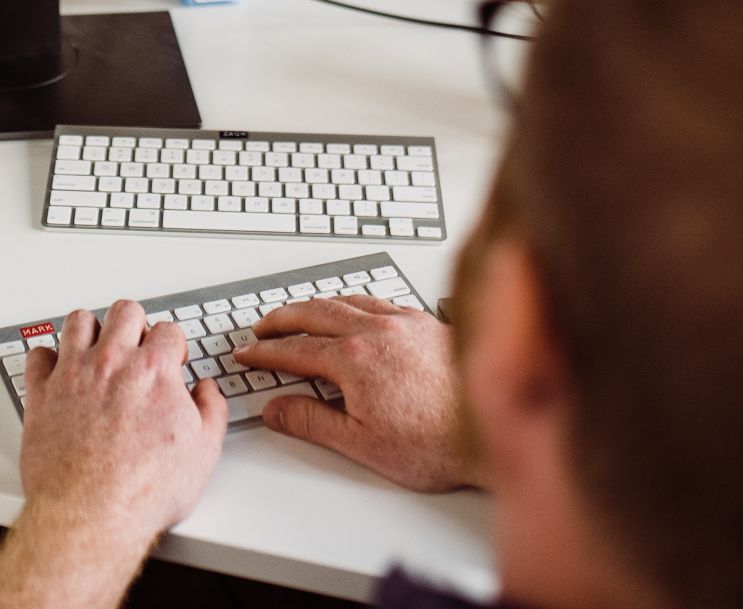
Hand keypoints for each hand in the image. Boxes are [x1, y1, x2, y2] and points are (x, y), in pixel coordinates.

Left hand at [20, 301, 229, 541]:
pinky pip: (37, 355)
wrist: (91, 515)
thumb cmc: (142, 491)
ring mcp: (72, 375)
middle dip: (135, 324)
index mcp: (153, 371)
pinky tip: (56, 370)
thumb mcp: (203, 453)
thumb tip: (207, 392)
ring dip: (91, 329)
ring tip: (97, 346)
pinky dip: (47, 358)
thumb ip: (211, 412)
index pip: (168, 330)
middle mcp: (112, 363)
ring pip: (78, 321)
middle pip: (124, 311)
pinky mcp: (41, 394)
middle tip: (136, 345)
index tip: (171, 358)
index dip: (173, 345)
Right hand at [234, 294, 474, 491]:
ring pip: (348, 300)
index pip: (295, 350)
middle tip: (263, 327)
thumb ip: (312, 421)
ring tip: (300, 313)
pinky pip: (381, 299)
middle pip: (315, 313)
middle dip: (282, 319)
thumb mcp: (363, 444)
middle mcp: (378, 331)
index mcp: (355, 360)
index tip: (248, 355)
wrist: (495, 431)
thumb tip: (277, 409)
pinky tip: (356, 309)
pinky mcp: (429, 323)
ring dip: (316, 305)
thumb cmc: (438, 443)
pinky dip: (356, 301)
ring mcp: (406, 323)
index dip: (265, 353)